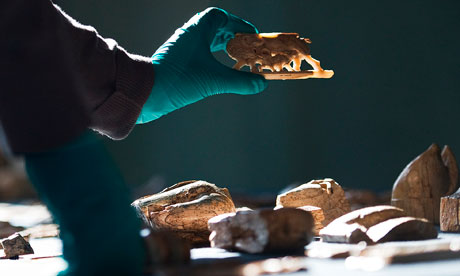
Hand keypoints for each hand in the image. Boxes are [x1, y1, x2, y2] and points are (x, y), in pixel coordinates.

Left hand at [137, 7, 267, 123]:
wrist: (147, 91)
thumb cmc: (178, 80)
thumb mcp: (214, 81)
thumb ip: (239, 82)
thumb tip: (260, 84)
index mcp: (197, 30)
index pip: (220, 17)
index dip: (237, 24)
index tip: (250, 34)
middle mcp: (188, 34)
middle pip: (214, 26)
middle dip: (232, 35)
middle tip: (245, 45)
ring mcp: (181, 47)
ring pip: (205, 39)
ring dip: (221, 45)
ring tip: (235, 55)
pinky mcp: (177, 60)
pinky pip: (198, 51)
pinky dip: (211, 55)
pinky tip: (217, 68)